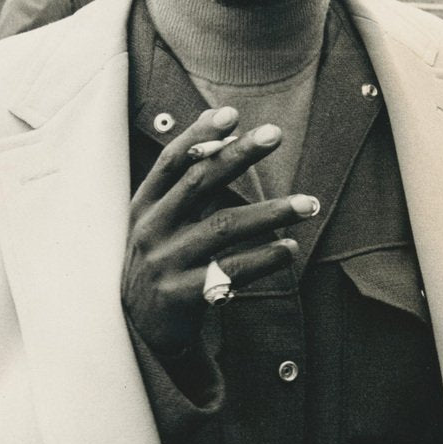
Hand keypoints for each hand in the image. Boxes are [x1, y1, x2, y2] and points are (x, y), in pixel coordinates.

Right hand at [122, 106, 318, 355]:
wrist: (134, 330)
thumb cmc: (159, 258)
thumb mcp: (158, 217)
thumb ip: (186, 177)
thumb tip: (220, 121)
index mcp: (145, 205)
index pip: (172, 161)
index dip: (199, 135)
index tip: (232, 113)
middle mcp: (152, 229)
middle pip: (199, 182)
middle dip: (239, 155)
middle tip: (275, 134)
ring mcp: (165, 263)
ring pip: (224, 227)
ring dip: (270, 212)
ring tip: (308, 203)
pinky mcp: (181, 296)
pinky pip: (231, 272)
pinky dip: (263, 259)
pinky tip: (290, 249)